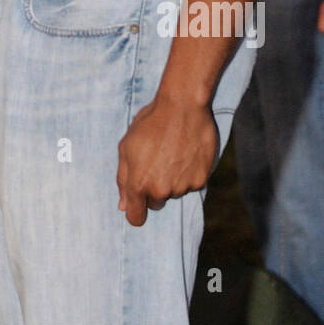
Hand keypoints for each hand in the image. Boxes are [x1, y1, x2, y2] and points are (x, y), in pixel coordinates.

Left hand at [116, 94, 217, 226]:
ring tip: (172, 152)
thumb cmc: (150, 123)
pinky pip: (192, 184)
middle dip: (154, 189)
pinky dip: (189, 173)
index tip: (138, 202)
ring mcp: (182, 186)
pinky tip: (186, 153)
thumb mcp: (126, 146)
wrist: (183, 106)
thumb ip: (123, 179)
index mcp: (139, 183)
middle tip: (156, 162)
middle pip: (156, 203)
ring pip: (174, 192)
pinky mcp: (201, 180)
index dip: (135, 210)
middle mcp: (161, 190)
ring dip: (172, 180)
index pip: (136, 217)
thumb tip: (123, 205)